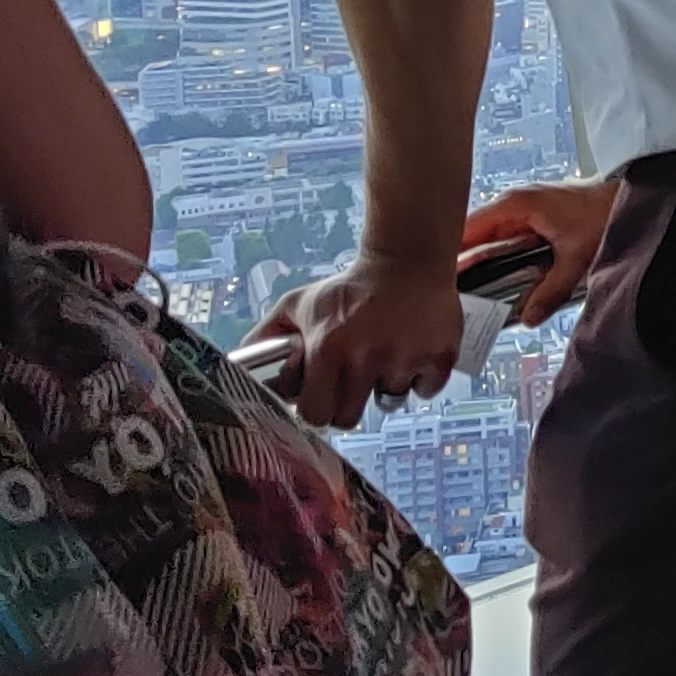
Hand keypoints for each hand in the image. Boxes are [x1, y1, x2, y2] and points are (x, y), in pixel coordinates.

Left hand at [256, 247, 464, 431]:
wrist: (407, 258)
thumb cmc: (350, 288)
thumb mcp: (299, 304)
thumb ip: (266, 337)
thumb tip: (235, 365)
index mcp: (329, 347)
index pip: (316, 414)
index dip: (317, 408)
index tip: (323, 397)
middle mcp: (368, 356)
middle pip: (350, 418)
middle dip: (348, 403)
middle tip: (353, 379)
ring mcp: (407, 357)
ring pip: (390, 403)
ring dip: (386, 386)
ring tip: (385, 355)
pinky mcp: (440, 355)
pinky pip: (426, 390)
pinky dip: (420, 377)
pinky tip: (411, 351)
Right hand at [463, 178, 619, 328]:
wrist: (624, 198)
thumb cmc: (603, 215)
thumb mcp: (576, 258)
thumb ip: (551, 291)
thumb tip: (527, 318)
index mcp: (514, 205)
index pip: (466, 229)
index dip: (450, 254)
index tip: (438, 280)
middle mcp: (510, 203)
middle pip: (471, 236)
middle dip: (462, 264)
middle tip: (450, 294)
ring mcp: (518, 209)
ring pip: (485, 239)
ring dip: (479, 262)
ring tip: (466, 293)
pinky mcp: (529, 217)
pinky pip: (501, 238)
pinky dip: (495, 257)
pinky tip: (493, 280)